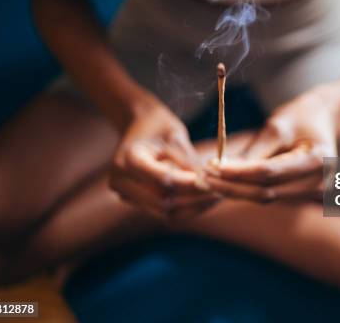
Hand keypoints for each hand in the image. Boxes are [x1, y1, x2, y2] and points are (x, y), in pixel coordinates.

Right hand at [110, 101, 220, 220]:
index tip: (208, 180)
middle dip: (192, 197)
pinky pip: (164, 213)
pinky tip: (205, 200)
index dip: (186, 182)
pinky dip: (186, 209)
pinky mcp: (136, 203)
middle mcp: (120, 180)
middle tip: (219, 191)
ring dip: (192, 206)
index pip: (160, 178)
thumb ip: (186, 158)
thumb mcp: (175, 135)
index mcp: (128, 157)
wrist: (140, 127)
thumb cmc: (160, 126)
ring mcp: (125, 194)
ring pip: (164, 211)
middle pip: (161, 199)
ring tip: (216, 197)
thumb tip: (204, 181)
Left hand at [207, 87, 337, 201]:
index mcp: (319, 160)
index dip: (238, 172)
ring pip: (266, 198)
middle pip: (267, 192)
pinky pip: (270, 196)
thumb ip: (256, 150)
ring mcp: (313, 194)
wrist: (324, 119)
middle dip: (232, 187)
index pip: (270, 172)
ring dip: (236, 191)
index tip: (212, 166)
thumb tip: (224, 168)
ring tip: (209, 179)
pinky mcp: (302, 196)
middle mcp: (320, 183)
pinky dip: (247, 190)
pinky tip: (225, 182)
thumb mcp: (278, 124)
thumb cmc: (302, 116)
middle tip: (203, 177)